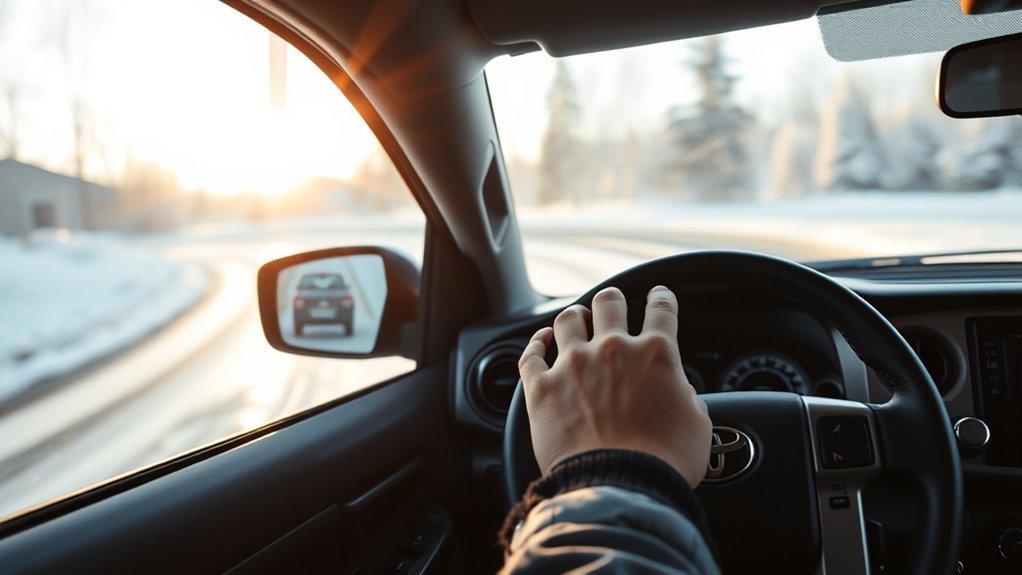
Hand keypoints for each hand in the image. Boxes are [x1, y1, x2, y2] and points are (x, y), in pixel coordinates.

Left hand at [518, 286, 711, 487]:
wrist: (619, 488)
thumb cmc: (663, 462)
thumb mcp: (698, 424)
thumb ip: (688, 399)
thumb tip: (679, 395)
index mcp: (656, 354)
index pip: (661, 309)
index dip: (661, 298)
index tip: (658, 296)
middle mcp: (612, 350)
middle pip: (608, 302)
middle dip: (612, 300)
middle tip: (612, 304)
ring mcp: (572, 365)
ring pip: (568, 319)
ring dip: (575, 316)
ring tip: (576, 319)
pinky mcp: (542, 388)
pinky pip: (531, 354)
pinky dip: (536, 343)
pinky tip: (541, 340)